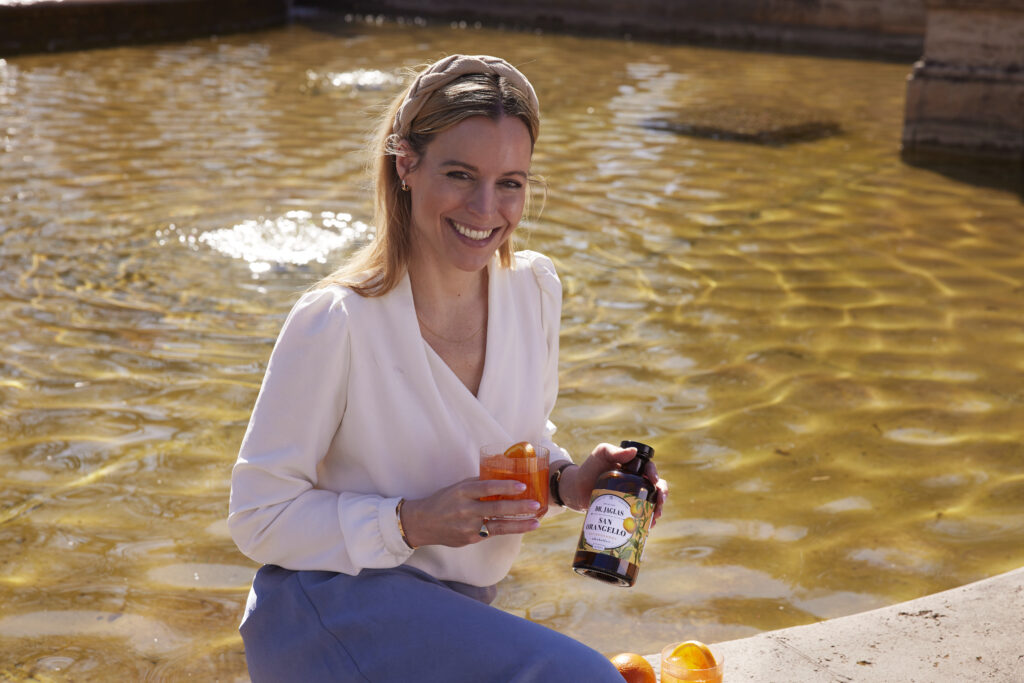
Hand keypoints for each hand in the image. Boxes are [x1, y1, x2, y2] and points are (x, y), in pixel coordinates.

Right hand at [401, 477, 541, 547]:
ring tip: (536, 522)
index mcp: (462, 492)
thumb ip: (478, 484)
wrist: (423, 523)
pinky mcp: (470, 539)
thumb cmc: (444, 501)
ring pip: (498, 526)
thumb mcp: (458, 487)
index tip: (522, 486)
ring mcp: (468, 527)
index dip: (505, 487)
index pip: (487, 488)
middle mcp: (465, 510)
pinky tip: (522, 527)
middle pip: (495, 508)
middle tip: (536, 505)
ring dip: (519, 524)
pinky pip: (492, 533)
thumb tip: (503, 476)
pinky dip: (509, 530)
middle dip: (518, 507)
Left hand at [559, 443, 667, 526]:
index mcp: (633, 467)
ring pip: (652, 502)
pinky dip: (647, 520)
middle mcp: (635, 481)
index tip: (654, 482)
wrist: (576, 489)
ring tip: (655, 518)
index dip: (655, 475)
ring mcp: (632, 496)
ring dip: (658, 509)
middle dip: (662, 495)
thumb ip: (614, 451)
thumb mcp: (600, 454)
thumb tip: (633, 451)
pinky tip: (649, 526)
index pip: (649, 469)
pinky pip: (641, 514)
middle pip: (656, 487)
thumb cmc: (589, 468)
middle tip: (660, 503)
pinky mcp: (626, 509)